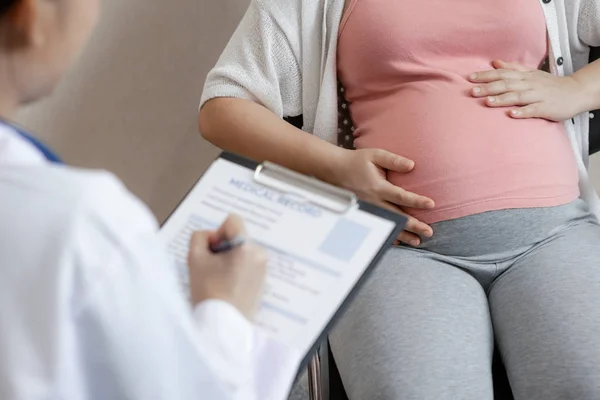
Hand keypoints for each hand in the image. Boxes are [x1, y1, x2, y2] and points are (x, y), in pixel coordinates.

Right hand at [187, 215, 267, 319]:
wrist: (222, 325)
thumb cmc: (208, 291)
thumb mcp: (194, 258)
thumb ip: (200, 237)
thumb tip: (213, 238)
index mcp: (246, 246)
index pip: (232, 221)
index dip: (217, 232)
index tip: (211, 252)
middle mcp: (260, 254)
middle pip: (237, 237)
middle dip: (223, 248)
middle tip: (212, 269)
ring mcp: (264, 268)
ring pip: (242, 251)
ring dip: (229, 259)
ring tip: (220, 280)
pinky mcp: (263, 280)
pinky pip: (248, 264)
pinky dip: (237, 270)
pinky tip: (228, 287)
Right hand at [333, 148, 434, 245]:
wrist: (335, 171)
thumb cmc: (357, 161)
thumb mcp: (375, 155)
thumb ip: (394, 160)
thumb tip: (412, 165)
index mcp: (378, 187)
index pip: (401, 196)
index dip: (416, 201)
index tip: (431, 205)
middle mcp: (373, 201)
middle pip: (397, 216)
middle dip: (413, 225)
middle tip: (429, 232)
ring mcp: (368, 210)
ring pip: (388, 225)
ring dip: (403, 234)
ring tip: (417, 241)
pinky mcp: (364, 213)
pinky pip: (378, 227)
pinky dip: (389, 235)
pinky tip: (399, 241)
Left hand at [469, 60, 585, 121]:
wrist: (575, 92)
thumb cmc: (548, 84)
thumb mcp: (530, 73)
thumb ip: (512, 68)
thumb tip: (494, 62)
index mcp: (524, 76)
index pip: (502, 73)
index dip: (486, 75)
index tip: (470, 78)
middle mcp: (529, 84)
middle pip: (507, 84)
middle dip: (489, 88)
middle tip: (472, 92)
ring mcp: (538, 96)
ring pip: (518, 96)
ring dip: (502, 99)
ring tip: (487, 102)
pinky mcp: (546, 108)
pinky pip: (533, 109)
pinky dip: (522, 111)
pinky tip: (511, 114)